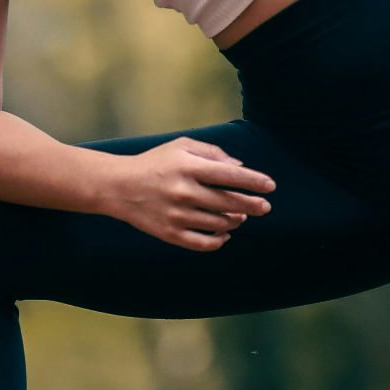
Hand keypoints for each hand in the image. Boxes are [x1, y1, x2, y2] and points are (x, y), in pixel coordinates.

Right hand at [105, 136, 276, 250]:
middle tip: (265, 207)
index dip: (254, 181)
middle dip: (253, 205)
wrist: (119, 186)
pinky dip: (219, 240)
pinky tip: (225, 233)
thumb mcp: (181, 146)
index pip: (230, 175)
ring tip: (240, 216)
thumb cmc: (155, 162)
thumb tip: (240, 167)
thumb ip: (212, 153)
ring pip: (219, 224)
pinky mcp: (170, 234)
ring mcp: (177, 215)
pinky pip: (203, 243)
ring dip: (235, 220)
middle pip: (230, 203)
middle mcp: (184, 192)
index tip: (271, 186)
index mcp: (188, 167)